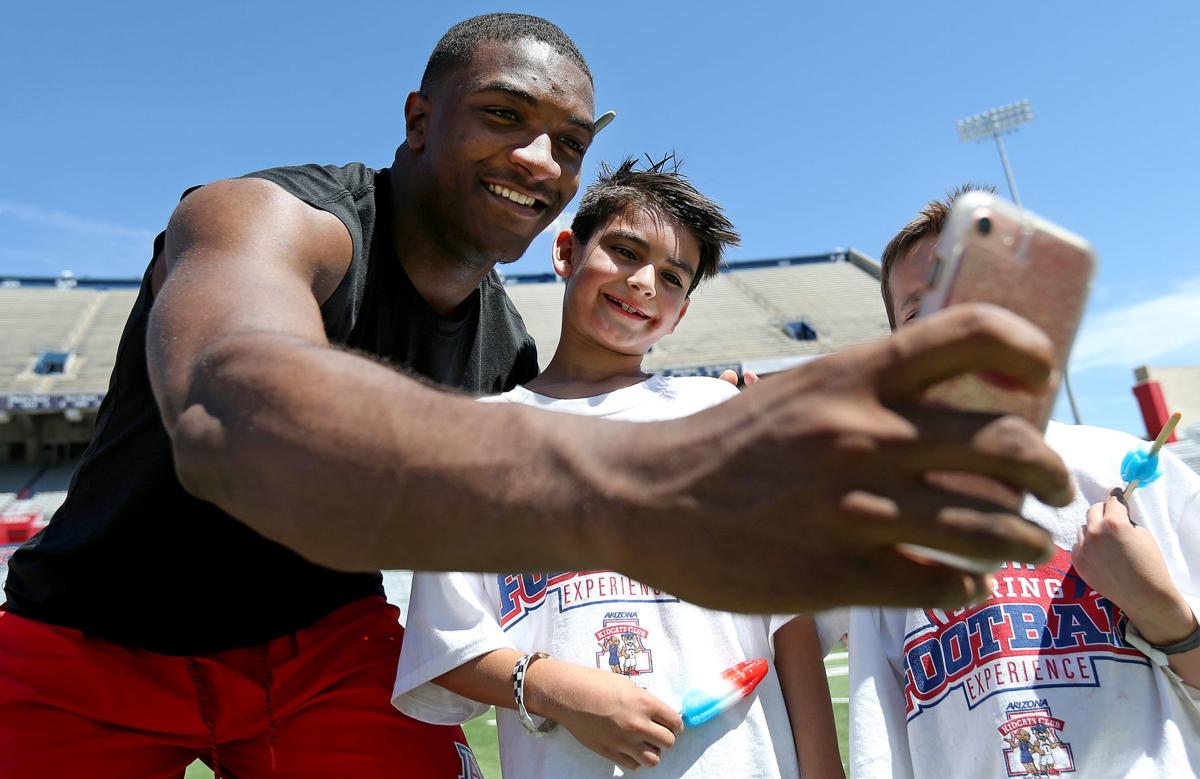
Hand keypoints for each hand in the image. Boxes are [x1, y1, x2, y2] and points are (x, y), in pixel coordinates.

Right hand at [531, 662, 681, 770]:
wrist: (568, 694)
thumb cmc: (595, 683)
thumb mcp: (626, 685)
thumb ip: (644, 701)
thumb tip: (656, 713)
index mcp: (645, 703)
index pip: (675, 722)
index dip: (677, 725)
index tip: (674, 726)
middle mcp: (638, 725)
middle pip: (668, 742)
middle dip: (666, 737)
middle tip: (659, 733)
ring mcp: (624, 741)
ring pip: (654, 759)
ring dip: (653, 751)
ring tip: (645, 743)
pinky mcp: (610, 752)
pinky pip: (633, 765)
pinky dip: (635, 758)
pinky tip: (630, 748)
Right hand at [603, 304, 1071, 612]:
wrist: (644, 497)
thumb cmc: (725, 442)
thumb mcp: (799, 390)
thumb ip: (870, 391)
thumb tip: (953, 404)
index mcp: (852, 377)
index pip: (972, 333)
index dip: (1028, 349)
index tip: (1039, 377)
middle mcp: (862, 434)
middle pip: (1009, 444)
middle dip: (1052, 472)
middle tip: (1054, 487)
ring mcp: (853, 508)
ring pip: (990, 528)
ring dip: (1024, 539)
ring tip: (1026, 542)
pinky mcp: (838, 573)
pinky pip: (940, 585)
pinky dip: (966, 586)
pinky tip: (962, 582)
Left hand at [1072, 492, 1196, 645]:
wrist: (1143, 595)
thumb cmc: (1149, 564)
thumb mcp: (1142, 534)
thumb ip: (1125, 520)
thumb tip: (1115, 512)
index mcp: (1113, 523)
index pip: (1111, 500)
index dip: (1115, 496)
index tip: (1116, 493)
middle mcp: (1094, 532)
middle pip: (1093, 510)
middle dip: (1103, 511)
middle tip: (1112, 518)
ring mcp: (1083, 547)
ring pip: (1083, 528)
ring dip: (1093, 530)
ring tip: (1107, 543)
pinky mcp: (1076, 561)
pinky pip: (1079, 545)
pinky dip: (1087, 546)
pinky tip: (1100, 556)